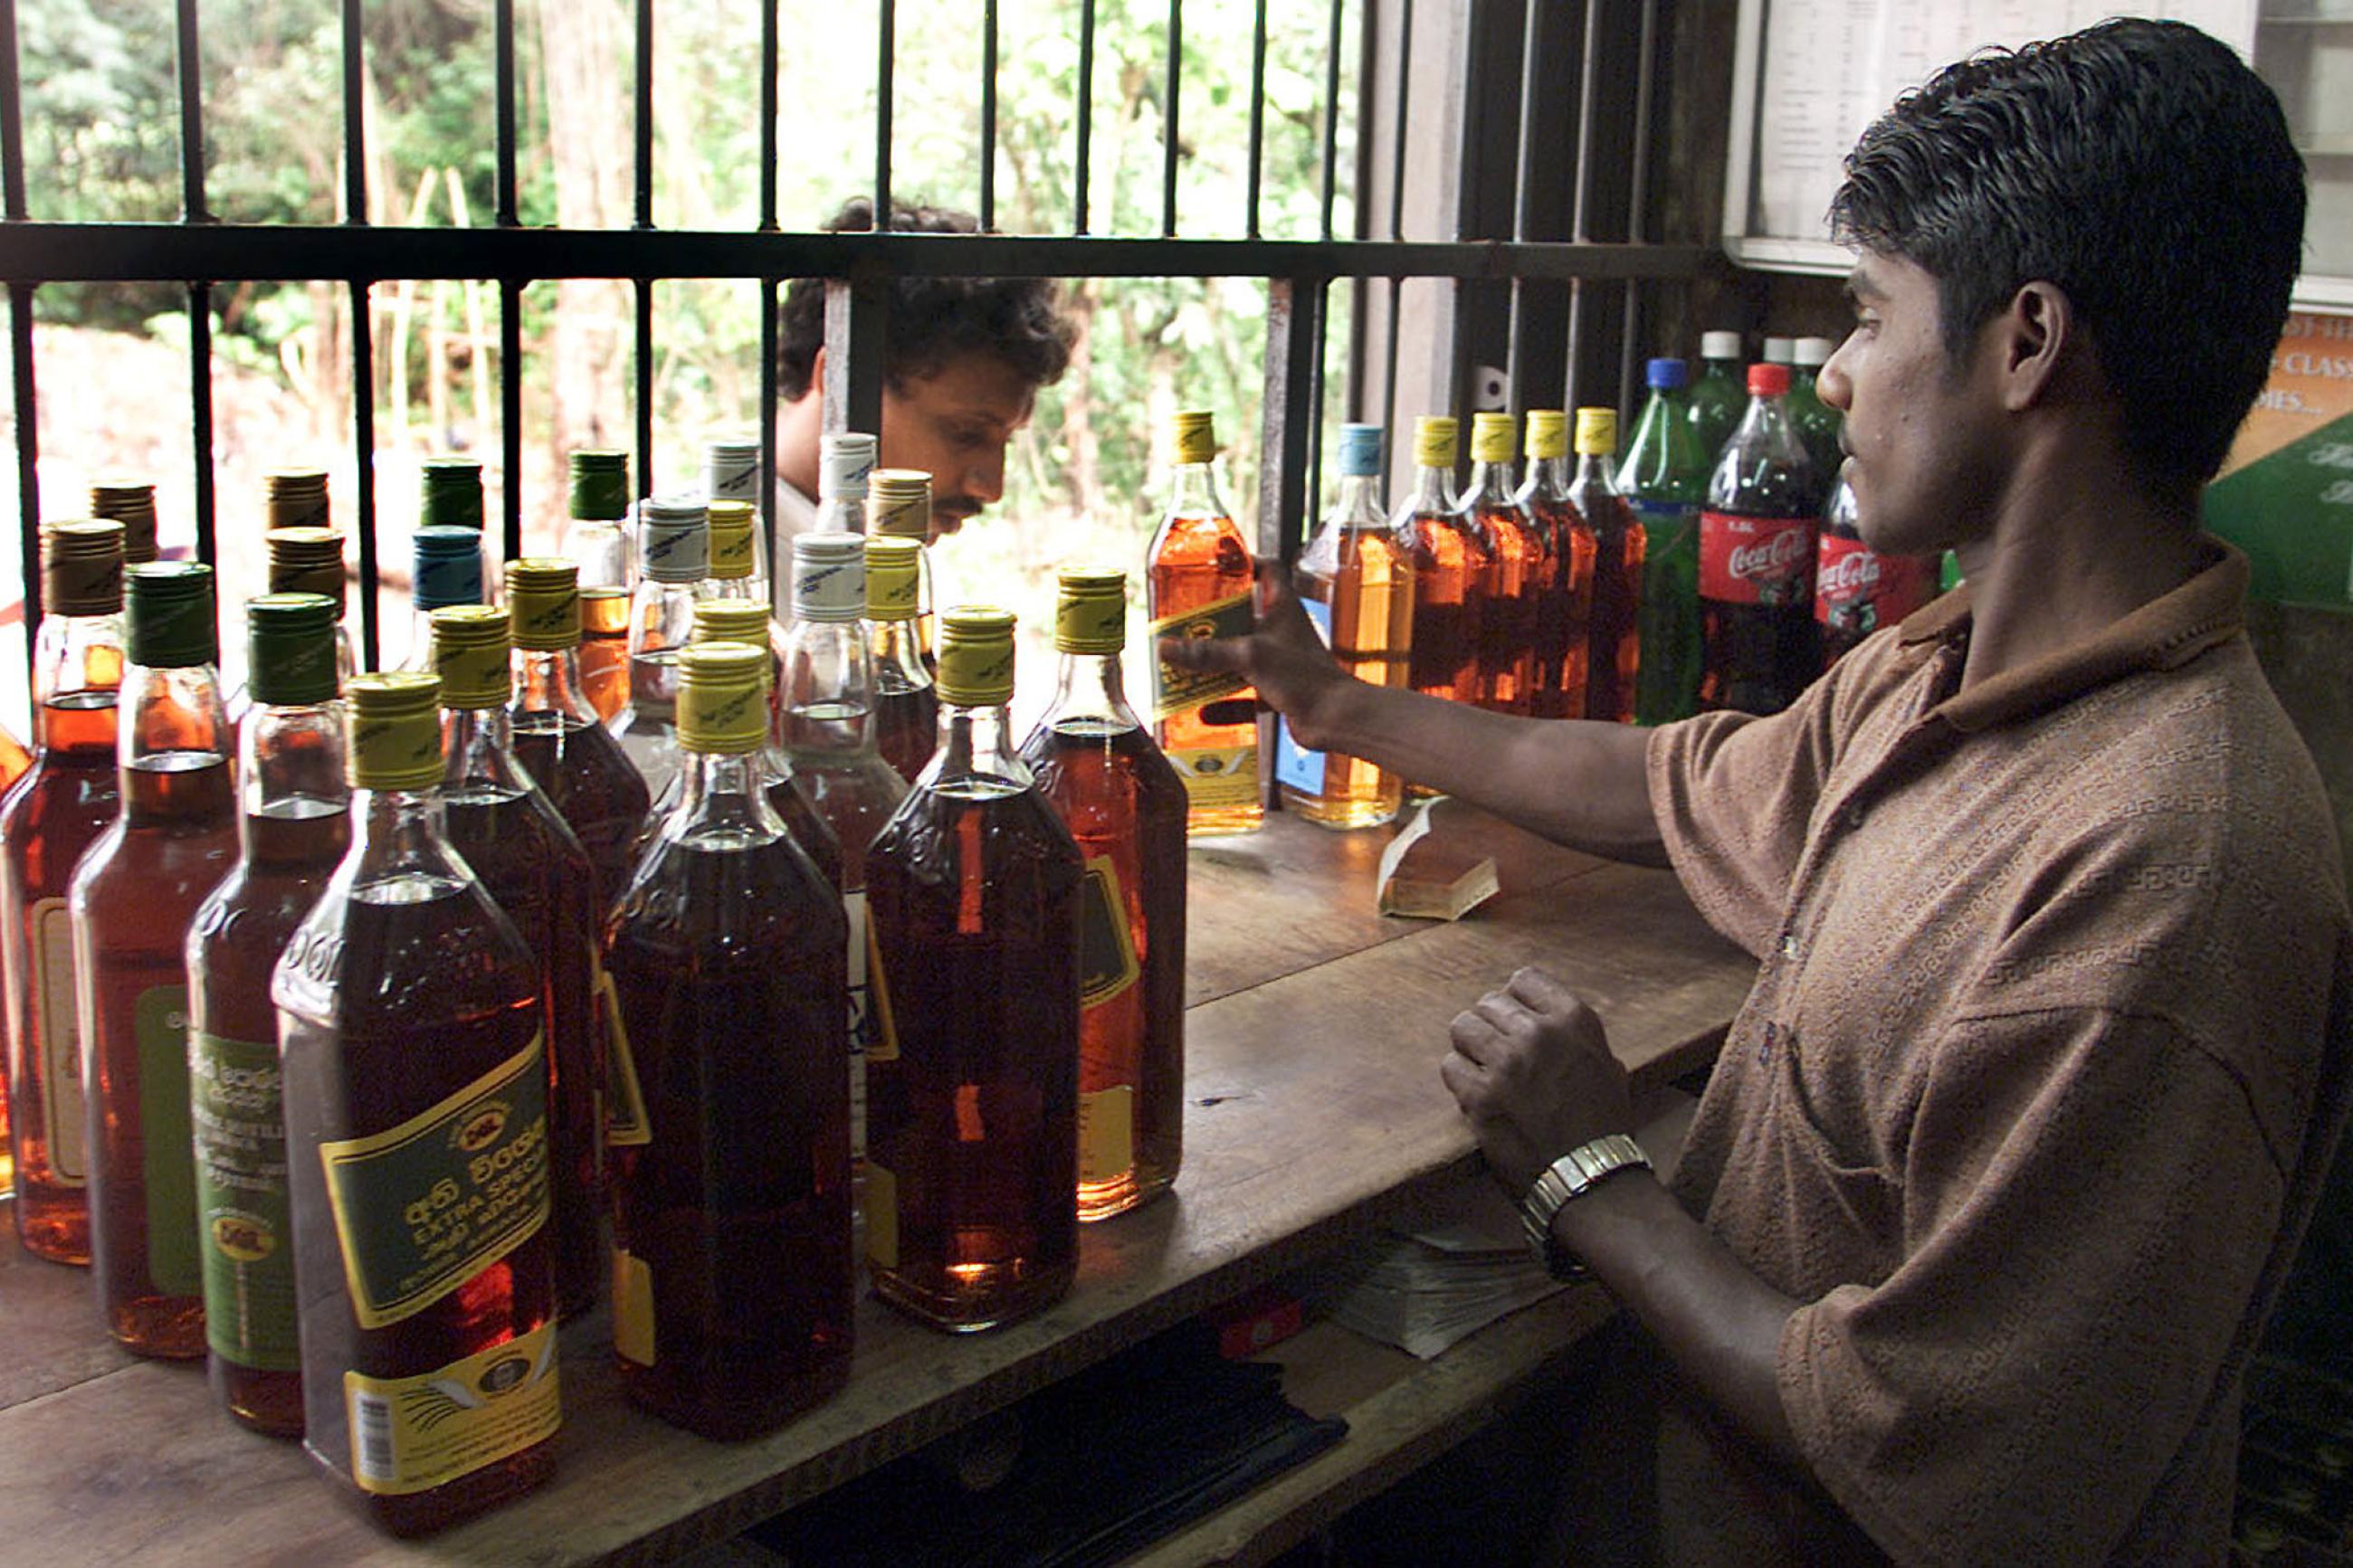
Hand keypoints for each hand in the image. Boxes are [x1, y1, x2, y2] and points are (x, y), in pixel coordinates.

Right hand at [1155, 559, 1354, 748]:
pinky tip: (1203, 712)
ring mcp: (1280, 662)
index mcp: (1282, 608)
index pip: (1268, 570)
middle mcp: (1282, 631)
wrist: (1335, 719)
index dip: (1245, 562)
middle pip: (1244, 615)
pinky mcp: (1279, 691)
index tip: (1217, 566)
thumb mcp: (1250, 657)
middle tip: (1185, 621)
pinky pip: (1246, 696)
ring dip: (1215, 664)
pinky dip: (1226, 704)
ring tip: (1184, 665)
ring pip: (1241, 657)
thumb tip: (1166, 649)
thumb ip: (1207, 653)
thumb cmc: (1305, 677)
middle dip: (1214, 621)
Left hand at [1441, 966, 1634, 1197]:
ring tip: (1482, 1069)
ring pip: (1463, 1027)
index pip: (1525, 980)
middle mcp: (1537, 1033)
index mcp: (1573, 1020)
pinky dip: (1459, 1078)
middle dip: (1492, 1026)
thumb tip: (1554, 1026)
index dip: (1516, 1000)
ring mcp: (1505, 1063)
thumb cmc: (1605, 1127)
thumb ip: (1577, 1039)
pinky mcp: (1479, 1096)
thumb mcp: (1609, 1067)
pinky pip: (1450, 1066)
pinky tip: (1475, 1094)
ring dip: (1470, 1047)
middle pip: (1489, 1002)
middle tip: (1499, 1052)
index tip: (1515, 1019)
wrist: (1592, 1178)